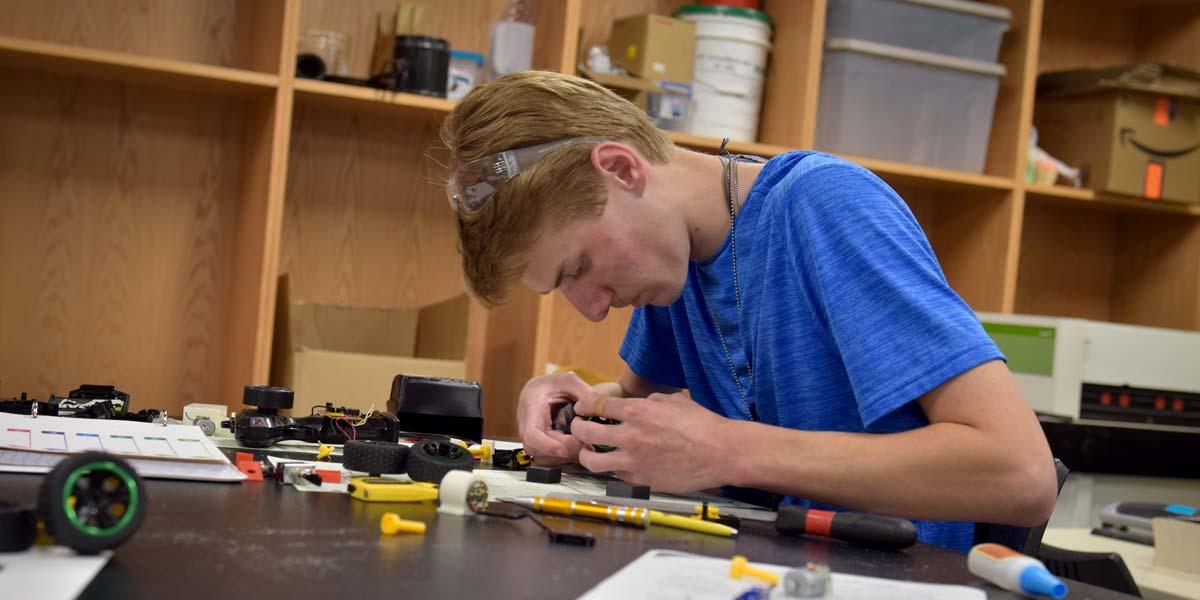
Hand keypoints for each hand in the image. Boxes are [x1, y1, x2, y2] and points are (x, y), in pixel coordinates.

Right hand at [516, 372, 590, 463]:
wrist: (539, 390)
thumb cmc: (552, 385)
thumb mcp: (568, 380)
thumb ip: (584, 391)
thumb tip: (597, 405)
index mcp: (532, 408)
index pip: (532, 433)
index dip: (547, 445)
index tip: (565, 449)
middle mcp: (527, 427)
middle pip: (539, 450)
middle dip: (565, 450)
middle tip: (586, 440)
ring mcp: (531, 439)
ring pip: (544, 458)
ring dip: (566, 455)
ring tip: (583, 442)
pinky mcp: (538, 447)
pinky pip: (549, 459)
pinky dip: (565, 457)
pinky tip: (577, 446)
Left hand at [570, 392, 737, 492]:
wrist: (722, 453)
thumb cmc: (703, 425)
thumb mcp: (675, 400)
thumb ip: (651, 400)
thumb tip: (640, 403)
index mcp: (638, 411)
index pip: (595, 404)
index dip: (584, 405)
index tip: (582, 408)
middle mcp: (630, 435)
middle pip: (585, 431)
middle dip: (577, 427)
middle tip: (580, 428)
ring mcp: (634, 461)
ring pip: (592, 460)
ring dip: (586, 454)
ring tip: (589, 452)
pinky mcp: (641, 480)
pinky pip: (615, 475)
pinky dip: (612, 469)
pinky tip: (617, 464)